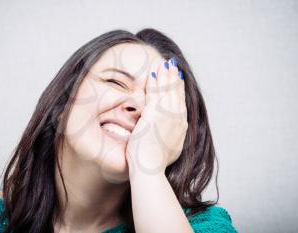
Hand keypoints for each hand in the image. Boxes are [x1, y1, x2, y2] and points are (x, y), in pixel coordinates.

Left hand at [126, 57, 187, 177]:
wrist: (150, 168)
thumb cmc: (156, 163)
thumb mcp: (171, 149)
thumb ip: (172, 138)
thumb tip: (170, 135)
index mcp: (182, 126)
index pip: (181, 102)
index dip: (179, 89)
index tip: (178, 79)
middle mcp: (177, 118)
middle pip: (176, 93)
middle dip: (174, 78)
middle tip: (173, 65)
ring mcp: (167, 115)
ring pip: (167, 90)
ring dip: (166, 75)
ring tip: (165, 64)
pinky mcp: (154, 114)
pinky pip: (154, 93)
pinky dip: (154, 82)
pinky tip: (153, 73)